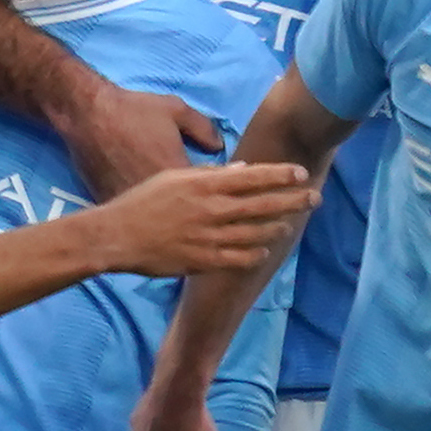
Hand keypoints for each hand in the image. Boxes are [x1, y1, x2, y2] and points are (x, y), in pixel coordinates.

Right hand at [55, 82, 223, 200]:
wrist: (88, 115)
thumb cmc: (134, 110)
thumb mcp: (176, 110)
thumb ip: (203, 130)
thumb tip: (219, 148)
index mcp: (179, 172)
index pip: (208, 195)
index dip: (214, 195)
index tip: (216, 191)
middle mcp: (158, 193)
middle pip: (184, 212)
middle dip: (192, 210)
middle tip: (192, 202)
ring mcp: (133, 200)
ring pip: (158, 219)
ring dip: (167, 216)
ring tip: (170, 209)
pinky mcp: (113, 202)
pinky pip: (134, 216)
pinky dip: (142, 214)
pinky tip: (146, 209)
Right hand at [90, 161, 314, 277]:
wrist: (115, 235)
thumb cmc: (142, 201)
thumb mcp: (173, 177)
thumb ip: (208, 173)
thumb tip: (241, 170)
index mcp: (205, 184)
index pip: (253, 177)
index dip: (281, 175)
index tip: (301, 173)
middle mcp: (212, 209)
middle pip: (263, 204)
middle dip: (293, 200)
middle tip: (315, 198)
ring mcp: (208, 237)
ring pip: (255, 233)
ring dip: (277, 227)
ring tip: (291, 224)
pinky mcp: (201, 261)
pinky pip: (237, 259)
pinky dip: (254, 254)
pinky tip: (265, 251)